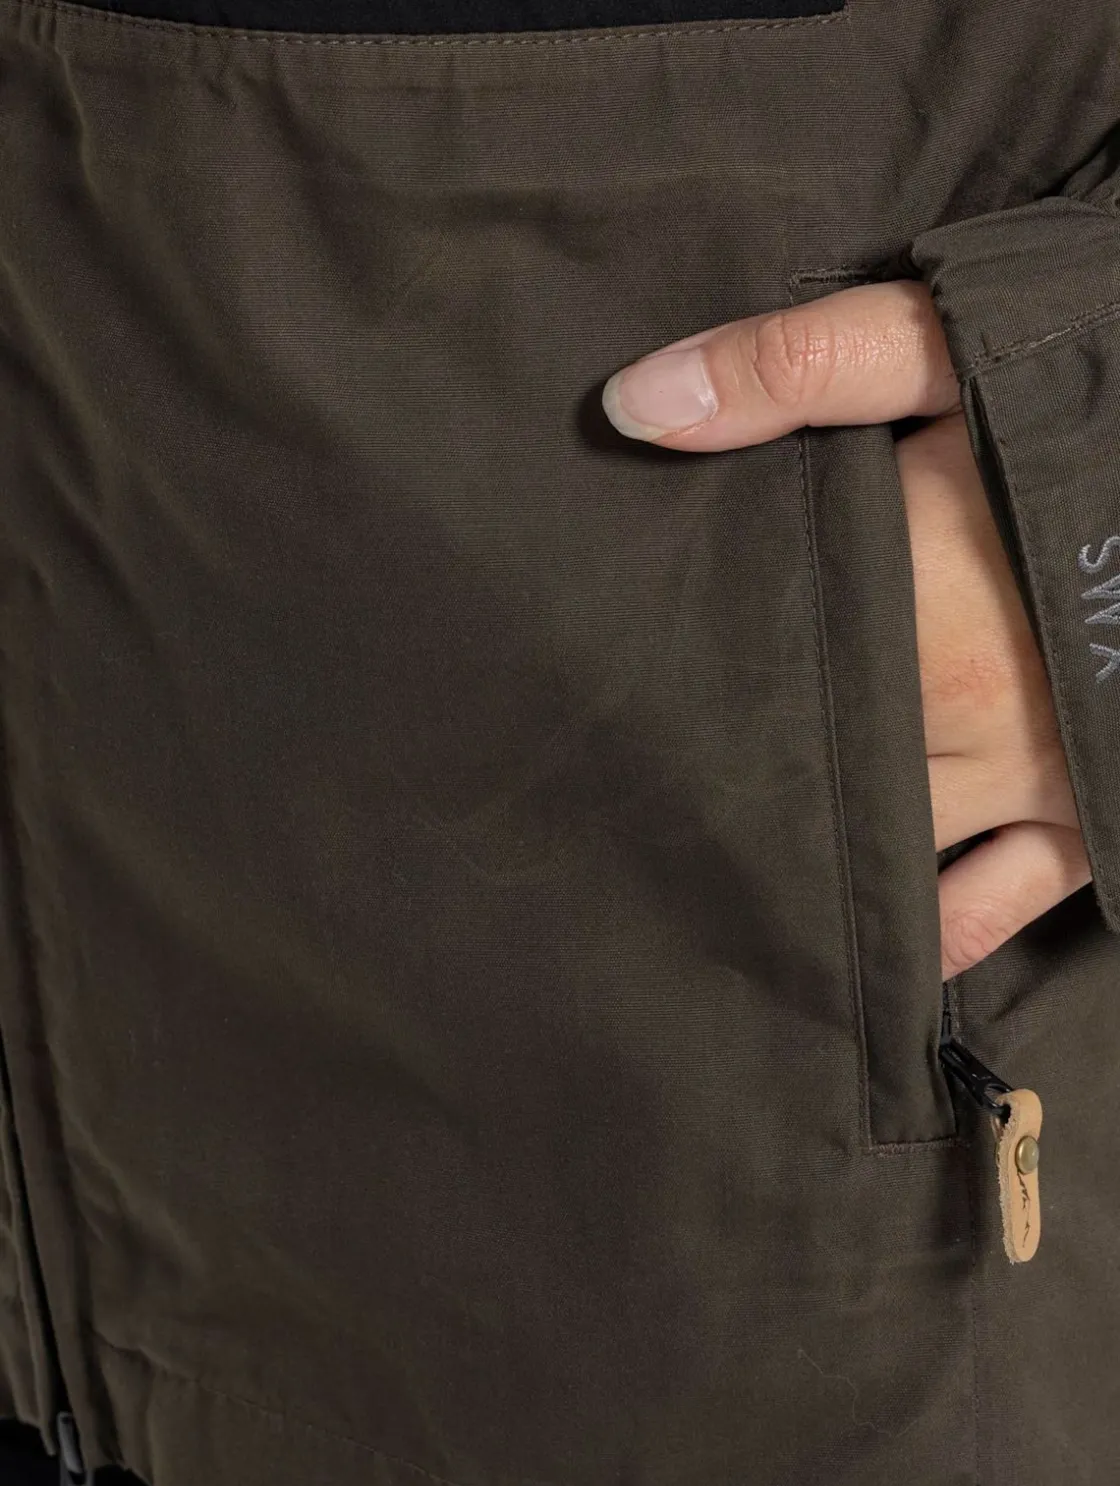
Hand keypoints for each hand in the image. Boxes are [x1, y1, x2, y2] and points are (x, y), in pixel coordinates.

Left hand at [601, 282, 1091, 979]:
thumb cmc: (1113, 387)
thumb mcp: (958, 336)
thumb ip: (800, 366)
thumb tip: (633, 407)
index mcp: (913, 599)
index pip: (758, 671)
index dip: (674, 697)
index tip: (605, 716)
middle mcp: (961, 714)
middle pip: (809, 774)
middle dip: (727, 783)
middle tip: (630, 809)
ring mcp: (1032, 776)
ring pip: (887, 853)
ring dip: (810, 868)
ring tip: (714, 889)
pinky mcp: (1095, 811)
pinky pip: (1001, 906)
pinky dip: (936, 934)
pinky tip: (876, 952)